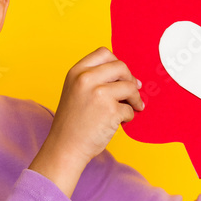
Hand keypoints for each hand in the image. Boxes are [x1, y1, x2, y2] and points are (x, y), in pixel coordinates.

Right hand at [44, 47, 143, 170]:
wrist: (65, 147)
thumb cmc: (72, 123)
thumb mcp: (75, 91)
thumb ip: (94, 79)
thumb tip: (131, 78)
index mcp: (76, 72)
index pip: (104, 53)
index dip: (116, 63)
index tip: (121, 76)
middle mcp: (86, 79)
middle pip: (121, 66)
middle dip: (130, 80)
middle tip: (132, 93)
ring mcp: (99, 94)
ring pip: (130, 87)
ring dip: (134, 99)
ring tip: (131, 108)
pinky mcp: (111, 110)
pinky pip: (130, 108)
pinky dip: (128, 117)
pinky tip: (118, 123)